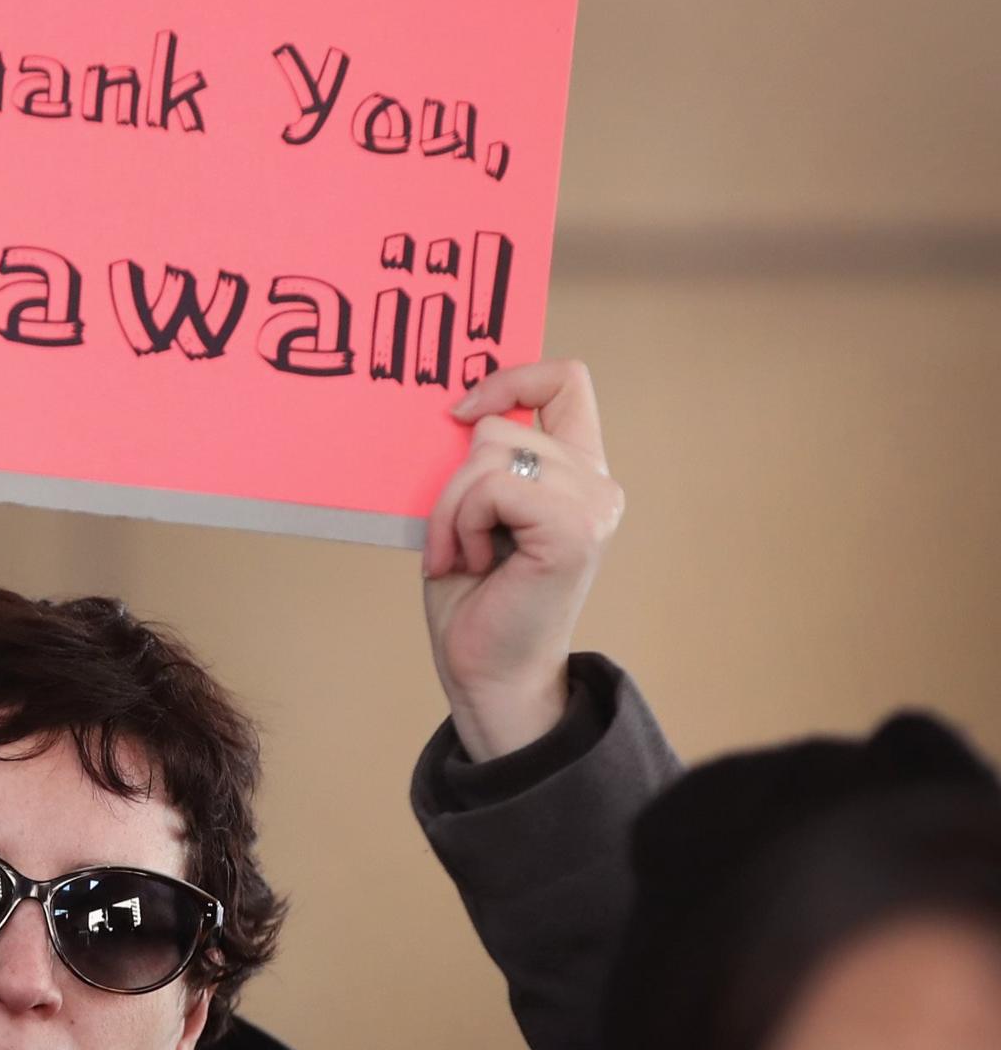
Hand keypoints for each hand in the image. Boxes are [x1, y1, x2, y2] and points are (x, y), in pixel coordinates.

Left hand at [422, 359, 624, 760]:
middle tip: (453, 538)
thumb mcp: (472, 510)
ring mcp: (592, 505)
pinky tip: (474, 563)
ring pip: (488, 456)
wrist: (487, 672)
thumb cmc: (475, 598)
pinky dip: (462, 524)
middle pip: (502, 424)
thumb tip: (454, 406)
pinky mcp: (573, 529)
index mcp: (577, 471)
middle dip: (453, 480)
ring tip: (463, 555)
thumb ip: (482, 460)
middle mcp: (596, 483)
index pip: (566, 379)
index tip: (459, 413)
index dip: (511, 377)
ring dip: (451, 509)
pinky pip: (491, 487)